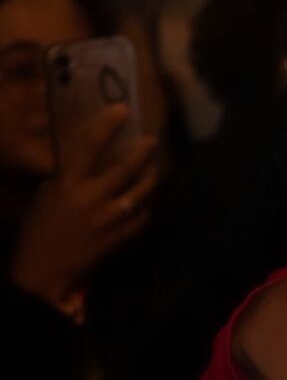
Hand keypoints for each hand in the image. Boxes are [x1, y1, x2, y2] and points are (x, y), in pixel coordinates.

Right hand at [11, 105, 157, 308]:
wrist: (44, 269)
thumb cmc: (39, 228)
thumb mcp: (47, 194)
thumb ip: (69, 176)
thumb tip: (91, 161)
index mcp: (68, 183)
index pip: (89, 146)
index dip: (106, 125)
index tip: (122, 109)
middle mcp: (91, 199)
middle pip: (125, 169)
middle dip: (142, 152)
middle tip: (152, 141)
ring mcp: (108, 220)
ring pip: (140, 194)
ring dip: (150, 179)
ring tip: (155, 169)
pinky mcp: (118, 240)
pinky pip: (141, 219)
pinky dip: (147, 208)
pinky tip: (148, 202)